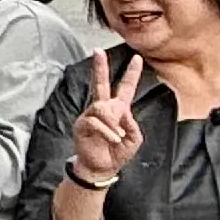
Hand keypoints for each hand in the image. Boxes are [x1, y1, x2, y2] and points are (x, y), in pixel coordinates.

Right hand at [68, 53, 147, 183]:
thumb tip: (121, 112)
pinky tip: (113, 139)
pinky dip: (107, 131)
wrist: (102, 168)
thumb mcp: (134, 139)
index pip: (125, 87)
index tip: (137, 58)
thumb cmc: (118, 153)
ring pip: (101, 107)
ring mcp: (91, 115)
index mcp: (118, 109)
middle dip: (100, 67)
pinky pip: (95, 121)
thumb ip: (132, 123)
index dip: (132, 73)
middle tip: (97, 51)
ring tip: (119, 137)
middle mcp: (103, 108)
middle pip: (100, 83)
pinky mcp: (82, 125)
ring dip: (113, 123)